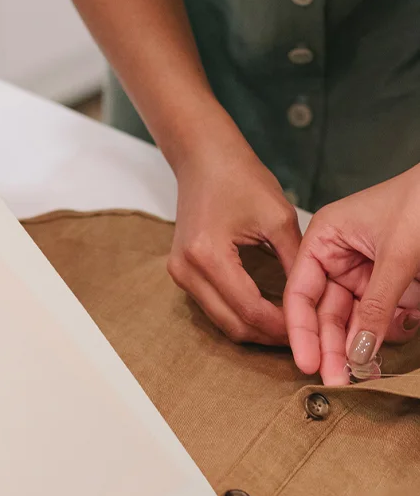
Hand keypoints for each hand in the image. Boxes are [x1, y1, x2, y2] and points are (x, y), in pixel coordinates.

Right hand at [167, 139, 301, 345]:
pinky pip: (213, 307)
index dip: (281, 325)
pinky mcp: (181, 274)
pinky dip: (239, 315)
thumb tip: (315, 300)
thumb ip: (295, 262)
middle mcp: (187, 271)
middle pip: (231, 324)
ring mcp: (180, 275)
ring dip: (254, 328)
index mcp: (208, 255)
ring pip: (221, 321)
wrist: (203, 158)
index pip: (249, 308)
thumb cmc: (240, 178)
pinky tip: (265, 312)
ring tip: (286, 328)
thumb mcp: (278, 218)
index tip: (309, 330)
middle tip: (301, 337)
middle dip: (267, 335)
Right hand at [285, 166, 419, 384]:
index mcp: (324, 239)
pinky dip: (386, 333)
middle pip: (326, 314)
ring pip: (353, 321)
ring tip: (363, 372)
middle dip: (333, 347)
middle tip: (336, 378)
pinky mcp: (390, 284)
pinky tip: (386, 348)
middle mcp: (338, 258)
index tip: (307, 362)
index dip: (301, 331)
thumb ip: (376, 305)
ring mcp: (364, 272)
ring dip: (359, 347)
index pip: (301, 294)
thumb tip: (357, 351)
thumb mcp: (399, 252)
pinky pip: (381, 317)